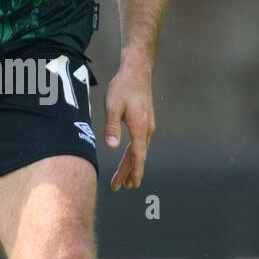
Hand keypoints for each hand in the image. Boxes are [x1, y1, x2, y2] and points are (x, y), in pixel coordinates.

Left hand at [103, 59, 154, 190]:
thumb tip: (111, 147)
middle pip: (138, 155)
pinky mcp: (145, 122)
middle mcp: (147, 129)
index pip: (138, 154)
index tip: (132, 184)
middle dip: (128, 172)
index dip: (135, 170)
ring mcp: (147, 125)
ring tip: (125, 180)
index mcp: (140, 127)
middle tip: (119, 187)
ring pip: (138, 150)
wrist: (137, 72)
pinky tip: (129, 159)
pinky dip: (133, 154)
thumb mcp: (113, 106)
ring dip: (131, 164)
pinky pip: (139, 143)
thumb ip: (112, 127)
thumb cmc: (123, 87)